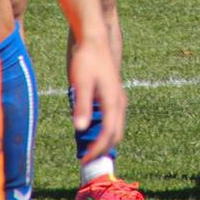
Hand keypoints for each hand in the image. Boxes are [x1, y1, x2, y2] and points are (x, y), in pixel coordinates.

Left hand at [68, 36, 125, 162]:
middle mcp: (119, 103)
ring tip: (89, 150)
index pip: (108, 134)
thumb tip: (80, 128)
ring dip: (105, 141)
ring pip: (116, 127)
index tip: (84, 160)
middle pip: (116, 134)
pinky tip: (92, 131)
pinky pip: (114, 120)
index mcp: (113, 102)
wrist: (95, 39)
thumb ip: (82, 106)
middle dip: (103, 149)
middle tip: (86, 160)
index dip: (97, 150)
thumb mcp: (81, 83)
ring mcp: (118, 99)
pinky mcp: (114, 95)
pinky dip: (106, 131)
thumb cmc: (87, 59)